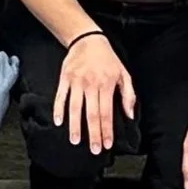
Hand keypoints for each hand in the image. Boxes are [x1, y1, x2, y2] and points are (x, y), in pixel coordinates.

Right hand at [54, 31, 135, 155]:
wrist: (87, 39)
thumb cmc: (107, 59)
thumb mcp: (123, 74)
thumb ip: (128, 95)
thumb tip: (129, 115)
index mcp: (107, 84)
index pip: (106, 112)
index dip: (107, 129)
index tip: (107, 143)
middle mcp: (91, 84)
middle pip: (92, 113)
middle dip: (93, 133)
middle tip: (94, 149)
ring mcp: (76, 81)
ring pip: (75, 107)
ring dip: (75, 126)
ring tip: (75, 140)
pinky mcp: (65, 78)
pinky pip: (60, 96)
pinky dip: (58, 110)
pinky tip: (58, 122)